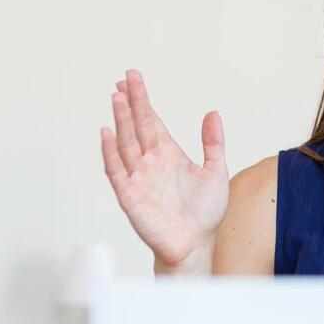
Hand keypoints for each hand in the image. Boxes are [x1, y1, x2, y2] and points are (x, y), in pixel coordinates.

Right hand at [100, 70, 228, 270]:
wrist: (196, 245)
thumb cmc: (205, 213)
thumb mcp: (215, 172)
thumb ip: (213, 143)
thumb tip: (212, 112)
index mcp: (168, 154)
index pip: (152, 121)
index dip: (142, 101)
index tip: (133, 79)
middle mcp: (150, 162)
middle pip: (137, 126)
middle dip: (131, 103)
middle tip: (124, 78)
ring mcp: (138, 178)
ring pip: (126, 144)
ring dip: (120, 121)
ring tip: (116, 97)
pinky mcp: (130, 196)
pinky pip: (117, 172)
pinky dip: (110, 153)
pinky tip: (107, 134)